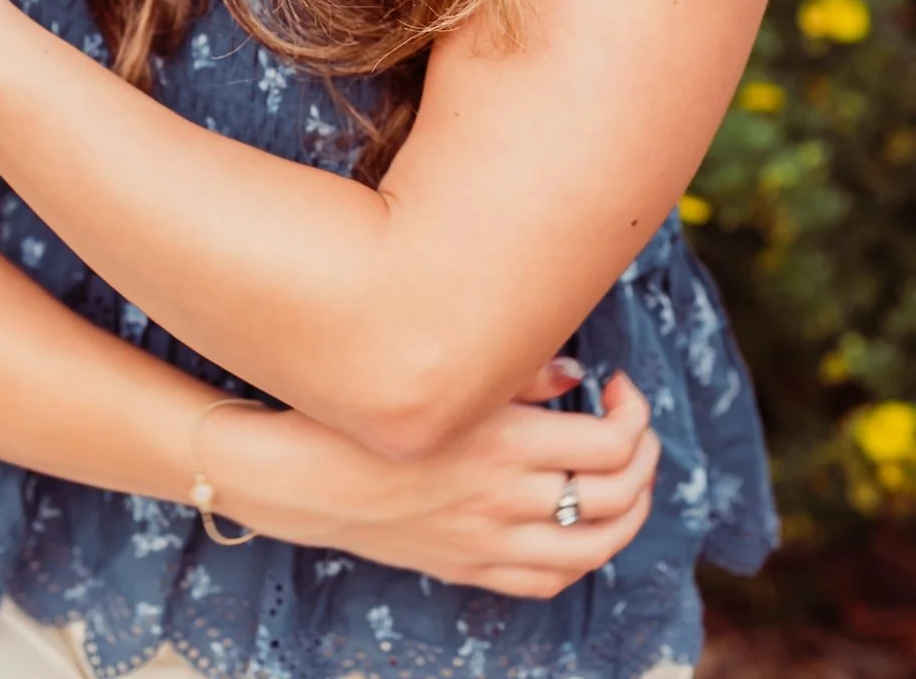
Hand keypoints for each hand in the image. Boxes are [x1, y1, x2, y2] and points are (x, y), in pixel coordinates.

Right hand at [220, 365, 659, 598]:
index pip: (613, 441)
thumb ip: (518, 374)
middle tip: (633, 427)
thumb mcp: (446, 382)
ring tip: (627, 480)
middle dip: (644, 458)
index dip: (634, 412)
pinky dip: (582, 556)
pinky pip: (550, 580)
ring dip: (630, 513)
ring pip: (597, 547)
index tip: (616, 385)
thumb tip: (576, 373)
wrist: (308, 479)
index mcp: (506, 442)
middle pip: (619, 495)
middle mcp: (509, 498)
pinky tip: (580, 527)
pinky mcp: (473, 569)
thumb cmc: (370, 414)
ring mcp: (493, 542)